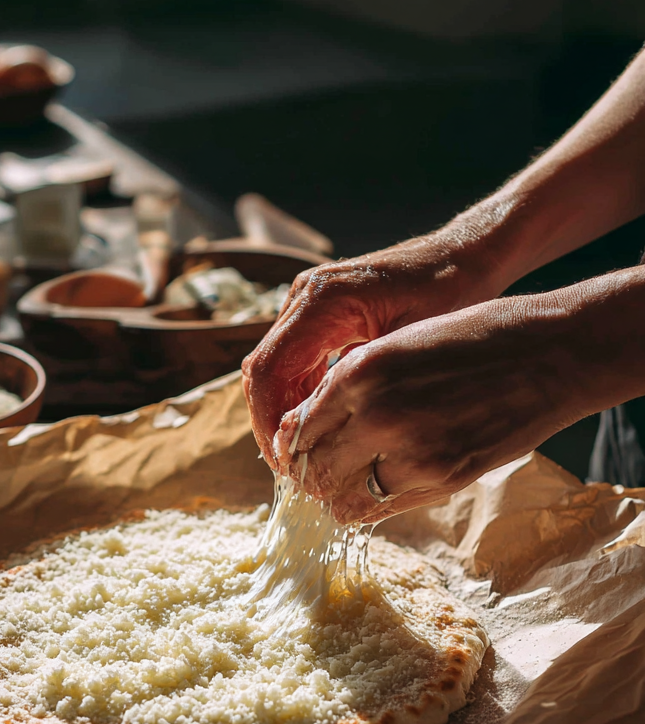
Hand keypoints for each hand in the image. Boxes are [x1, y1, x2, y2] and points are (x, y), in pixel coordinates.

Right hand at [242, 225, 505, 468]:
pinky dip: (297, 395)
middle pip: (261, 370)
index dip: (269, 421)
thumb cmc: (448, 292)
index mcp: (323, 301)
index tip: (287, 462)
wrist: (462, 254)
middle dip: (269, 423)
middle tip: (291, 469)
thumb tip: (325, 434)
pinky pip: (292, 359)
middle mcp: (304, 296)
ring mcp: (307, 301)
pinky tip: (318, 425)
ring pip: (271, 367)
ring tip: (302, 455)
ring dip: (280, 411)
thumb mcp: (408, 344)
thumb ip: (361, 382)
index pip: (270, 370)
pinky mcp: (317, 312)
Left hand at [276, 293, 584, 523]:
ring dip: (337, 495)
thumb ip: (351, 385)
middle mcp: (375, 411)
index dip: (292, 446)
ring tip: (347, 484)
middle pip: (312, 467)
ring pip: (340, 497)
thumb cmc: (475, 341)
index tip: (298, 451)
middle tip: (318, 474)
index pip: (298, 427)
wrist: (549, 355)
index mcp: (359, 369)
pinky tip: (379, 488)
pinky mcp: (440, 477)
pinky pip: (380, 508)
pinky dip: (371, 504)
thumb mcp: (399, 346)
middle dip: (309, 474)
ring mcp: (408, 449)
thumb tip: (306, 427)